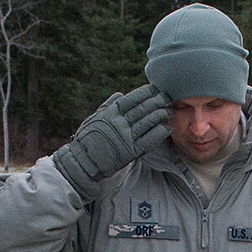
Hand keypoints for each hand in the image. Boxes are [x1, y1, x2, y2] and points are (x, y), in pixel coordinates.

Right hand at [49, 84, 172, 199]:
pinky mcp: (130, 152)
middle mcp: (119, 123)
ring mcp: (125, 137)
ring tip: (168, 111)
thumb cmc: (86, 139)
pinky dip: (159, 133)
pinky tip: (167, 128)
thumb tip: (120, 94)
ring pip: (148, 122)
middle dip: (157, 101)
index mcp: (110, 113)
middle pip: (143, 108)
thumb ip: (108, 105)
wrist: (83, 163)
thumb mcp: (94, 118)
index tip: (154, 89)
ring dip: (161, 115)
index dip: (145, 92)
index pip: (132, 98)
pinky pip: (149, 140)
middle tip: (167, 98)